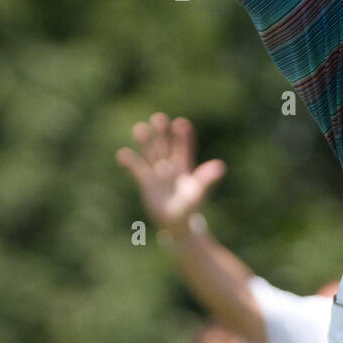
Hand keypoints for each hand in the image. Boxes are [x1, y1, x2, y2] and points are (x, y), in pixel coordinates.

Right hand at [116, 113, 225, 234]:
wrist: (175, 224)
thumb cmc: (190, 208)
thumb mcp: (199, 192)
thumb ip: (207, 179)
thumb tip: (220, 166)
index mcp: (184, 166)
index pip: (183, 146)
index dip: (183, 135)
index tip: (181, 123)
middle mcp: (169, 166)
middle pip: (164, 144)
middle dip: (162, 132)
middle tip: (158, 118)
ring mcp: (156, 173)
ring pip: (150, 153)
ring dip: (145, 141)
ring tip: (139, 128)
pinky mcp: (144, 182)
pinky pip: (136, 169)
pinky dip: (129, 161)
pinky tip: (122, 154)